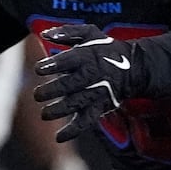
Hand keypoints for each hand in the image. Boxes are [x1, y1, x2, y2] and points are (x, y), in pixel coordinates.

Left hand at [34, 24, 145, 141]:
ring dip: (59, 111)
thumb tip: (44, 34)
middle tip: (38, 95)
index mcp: (86, 56)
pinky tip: (59, 137)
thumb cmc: (103, 48)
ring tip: (44, 114)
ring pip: (76, 104)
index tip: (39, 69)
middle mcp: (91, 76)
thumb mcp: (89, 33)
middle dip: (52, 91)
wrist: (132, 67)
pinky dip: (73, 131)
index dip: (53, 65)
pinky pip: (86, 121)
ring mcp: (95, 93)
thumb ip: (67, 32)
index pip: (68, 61)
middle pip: (70, 85)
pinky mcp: (99, 107)